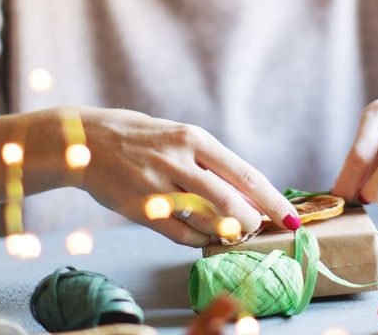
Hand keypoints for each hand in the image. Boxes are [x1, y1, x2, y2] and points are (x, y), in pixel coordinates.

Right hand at [79, 109, 299, 246]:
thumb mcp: (179, 137)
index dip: (273, 200)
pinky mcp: (142, 208)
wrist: (85, 142)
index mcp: (195, 139)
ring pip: (208, 220)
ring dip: (228, 232)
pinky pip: (181, 234)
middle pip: (232, 202)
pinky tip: (206, 237)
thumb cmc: (140, 138)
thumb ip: (209, 163)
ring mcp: (159, 186)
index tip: (292, 218)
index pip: (246, 175)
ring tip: (234, 233)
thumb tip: (247, 193)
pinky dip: (200, 240)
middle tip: (260, 229)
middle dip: (253, 221)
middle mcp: (180, 161)